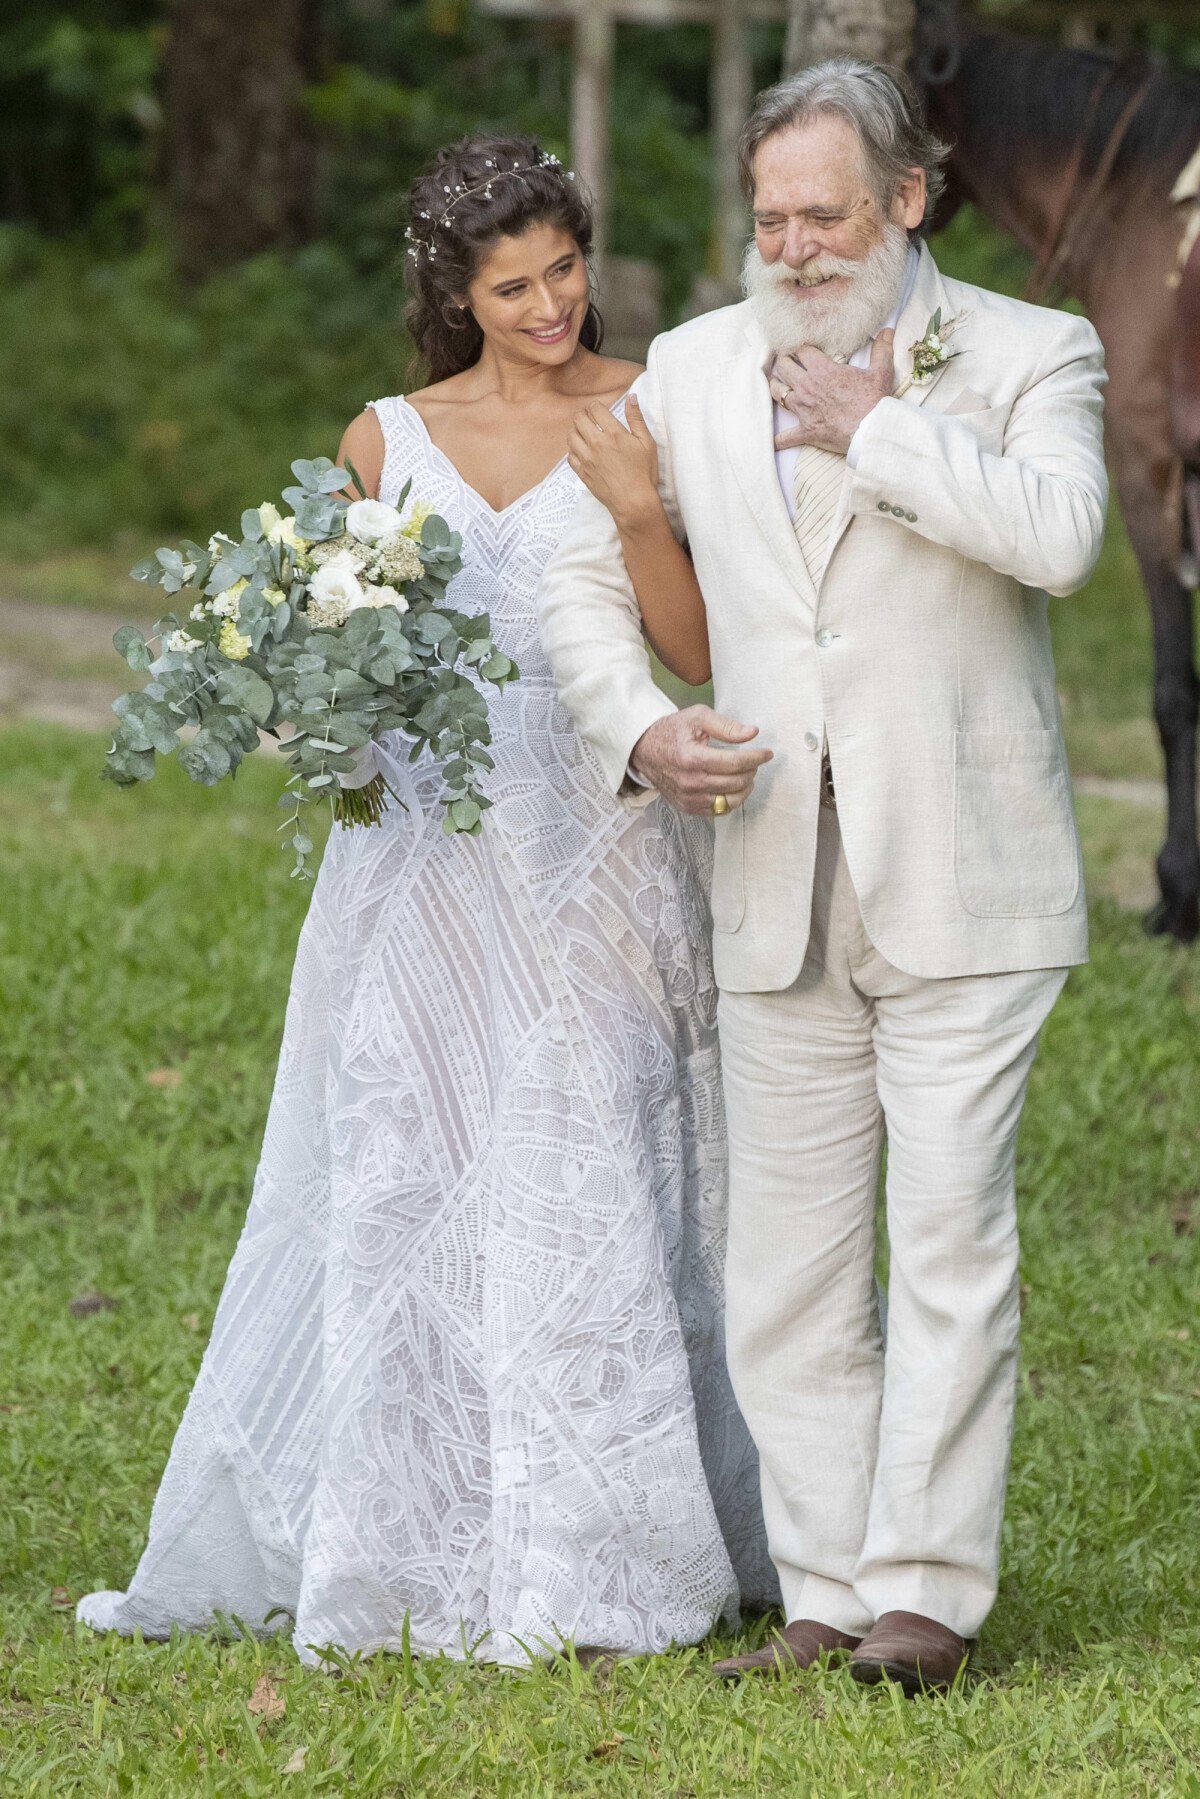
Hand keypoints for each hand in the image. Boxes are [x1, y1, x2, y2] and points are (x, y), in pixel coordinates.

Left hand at [567, 394, 659, 527]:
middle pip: (578, 419)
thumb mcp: (647, 443)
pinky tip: (581, 451)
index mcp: (614, 433)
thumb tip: (631, 397)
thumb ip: (637, 419)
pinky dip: (573, 450)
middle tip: (589, 418)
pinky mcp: (582, 473)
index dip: (596, 407)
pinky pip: (569, 456)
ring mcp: (587, 459)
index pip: (595, 409)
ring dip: (575, 431)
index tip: (600, 410)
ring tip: (583, 433)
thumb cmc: (644, 473)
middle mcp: (597, 443)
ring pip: (571, 436)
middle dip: (583, 415)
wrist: (634, 502)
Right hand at [630, 706, 771, 815]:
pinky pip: (719, 810)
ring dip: (745, 787)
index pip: (735, 763)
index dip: (756, 758)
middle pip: (736, 782)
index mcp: (692, 758)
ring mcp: (688, 798)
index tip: (767, 753)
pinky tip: (733, 786)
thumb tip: (752, 733)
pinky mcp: (687, 807)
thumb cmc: (672, 731)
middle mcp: (690, 782)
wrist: (645, 750)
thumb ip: (726, 726)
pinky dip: (731, 799)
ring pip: (731, 801)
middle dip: (752, 770)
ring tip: (747, 774)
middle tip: (754, 761)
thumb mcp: (697, 717)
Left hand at [771, 329, 895, 454]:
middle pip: (785, 367)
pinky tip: (772, 441)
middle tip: (785, 361)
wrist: (870, 430)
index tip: (800, 347)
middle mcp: (807, 386)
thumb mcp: (881, 371)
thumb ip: (881, 349)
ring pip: (777, 393)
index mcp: (822, 370)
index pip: (802, 350)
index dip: (800, 347)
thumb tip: (888, 331)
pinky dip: (777, 439)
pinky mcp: (805, 430)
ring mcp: (803, 409)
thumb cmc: (874, 401)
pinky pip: (784, 437)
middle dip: (784, 362)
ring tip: (776, 384)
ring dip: (775, 387)